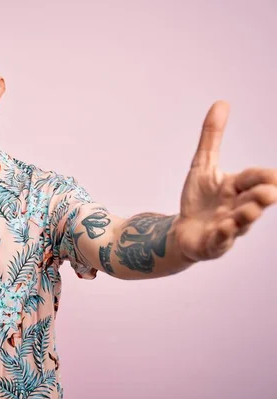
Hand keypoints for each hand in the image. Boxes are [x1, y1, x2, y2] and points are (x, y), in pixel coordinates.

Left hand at [176, 100, 276, 261]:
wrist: (183, 231)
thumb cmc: (199, 199)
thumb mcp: (202, 165)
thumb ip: (212, 137)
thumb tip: (221, 102)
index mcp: (238, 188)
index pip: (255, 179)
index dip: (264, 177)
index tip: (275, 176)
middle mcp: (238, 208)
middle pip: (254, 201)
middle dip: (262, 197)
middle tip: (268, 193)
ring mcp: (229, 228)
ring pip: (241, 223)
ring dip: (245, 217)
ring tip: (246, 210)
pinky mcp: (213, 244)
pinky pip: (220, 241)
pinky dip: (222, 235)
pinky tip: (222, 228)